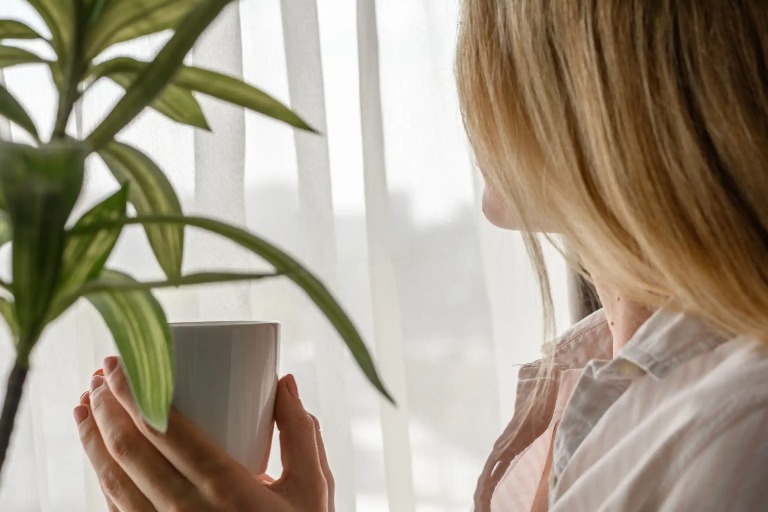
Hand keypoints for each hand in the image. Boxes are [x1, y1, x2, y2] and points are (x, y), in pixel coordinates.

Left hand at [74, 357, 333, 511]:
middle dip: (107, 405)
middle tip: (101, 373)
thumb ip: (300, 433)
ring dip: (92, 439)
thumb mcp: (311, 488)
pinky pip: (117, 511)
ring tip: (85, 406)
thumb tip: (286, 382)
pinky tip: (97, 457)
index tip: (120, 363)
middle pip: (130, 449)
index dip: (132, 390)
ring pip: (112, 481)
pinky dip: (99, 478)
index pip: (164, 427)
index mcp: (227, 487)